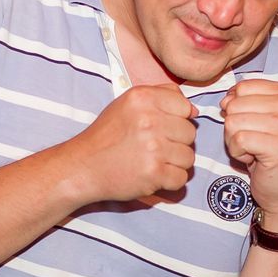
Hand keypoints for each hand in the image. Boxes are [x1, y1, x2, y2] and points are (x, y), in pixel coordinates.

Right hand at [70, 85, 197, 202]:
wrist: (84, 166)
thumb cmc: (107, 136)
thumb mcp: (128, 103)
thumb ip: (162, 96)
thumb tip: (193, 110)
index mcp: (143, 98)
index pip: (185, 107)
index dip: (176, 119)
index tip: (160, 127)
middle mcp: (149, 120)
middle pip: (190, 133)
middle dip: (176, 142)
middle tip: (153, 147)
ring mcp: (153, 148)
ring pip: (189, 157)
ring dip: (174, 163)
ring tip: (152, 160)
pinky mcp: (154, 173)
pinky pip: (181, 178)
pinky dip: (169, 180)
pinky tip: (152, 174)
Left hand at [220, 79, 277, 229]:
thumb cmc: (267, 153)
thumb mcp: (257, 118)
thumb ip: (242, 101)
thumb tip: (225, 100)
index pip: (242, 87)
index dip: (237, 109)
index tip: (254, 126)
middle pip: (235, 104)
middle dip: (234, 126)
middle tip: (253, 141)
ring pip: (232, 122)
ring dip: (235, 141)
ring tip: (254, 150)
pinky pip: (237, 140)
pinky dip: (237, 153)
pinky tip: (253, 159)